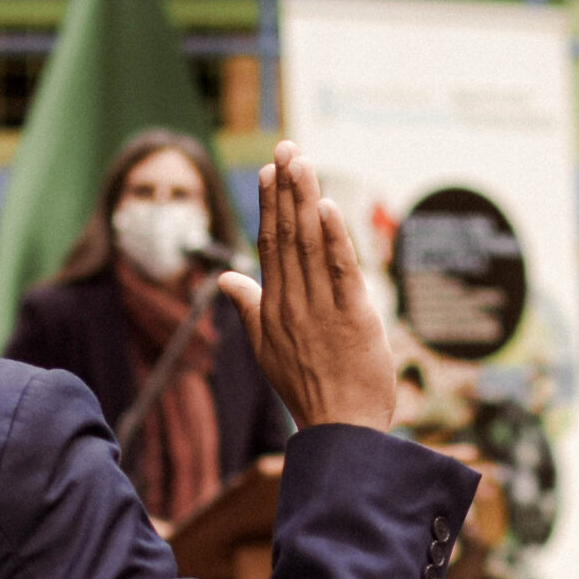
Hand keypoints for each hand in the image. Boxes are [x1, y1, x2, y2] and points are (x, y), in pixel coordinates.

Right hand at [218, 141, 395, 431]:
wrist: (340, 430)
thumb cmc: (307, 389)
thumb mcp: (267, 349)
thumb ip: (248, 307)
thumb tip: (225, 278)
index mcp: (272, 308)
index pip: (268, 245)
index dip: (269, 204)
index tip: (270, 169)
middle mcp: (292, 304)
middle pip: (286, 236)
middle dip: (286, 189)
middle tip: (286, 148)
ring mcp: (321, 310)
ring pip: (309, 246)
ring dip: (306, 201)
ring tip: (302, 162)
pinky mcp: (353, 318)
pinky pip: (340, 272)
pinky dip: (333, 239)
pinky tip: (327, 208)